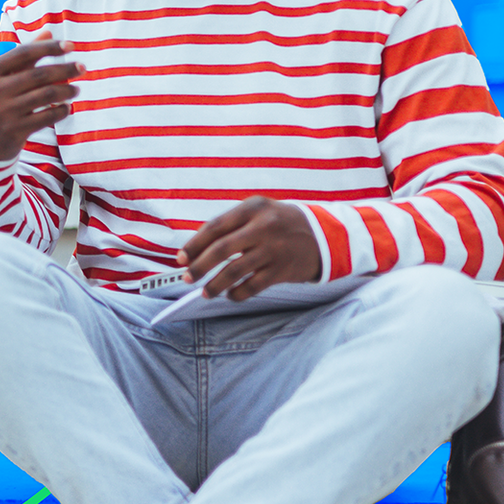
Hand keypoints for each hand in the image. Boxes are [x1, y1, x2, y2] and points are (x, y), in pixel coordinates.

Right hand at [0, 38, 83, 162]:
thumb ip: (22, 56)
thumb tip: (48, 32)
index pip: (23, 53)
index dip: (49, 47)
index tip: (71, 45)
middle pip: (38, 74)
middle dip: (65, 69)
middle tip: (82, 67)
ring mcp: (3, 113)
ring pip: (46, 95)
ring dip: (67, 90)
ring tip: (76, 89)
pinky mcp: (14, 131)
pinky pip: (47, 117)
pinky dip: (61, 110)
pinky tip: (66, 107)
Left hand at [179, 196, 320, 301]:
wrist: (322, 235)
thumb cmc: (279, 224)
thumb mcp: (258, 213)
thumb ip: (231, 226)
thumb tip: (196, 249)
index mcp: (252, 208)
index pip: (214, 227)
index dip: (194, 245)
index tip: (181, 259)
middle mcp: (263, 226)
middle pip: (221, 249)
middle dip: (199, 266)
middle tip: (188, 278)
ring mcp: (274, 249)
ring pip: (235, 271)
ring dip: (215, 285)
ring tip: (206, 292)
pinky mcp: (282, 269)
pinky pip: (253, 286)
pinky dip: (237, 293)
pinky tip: (230, 295)